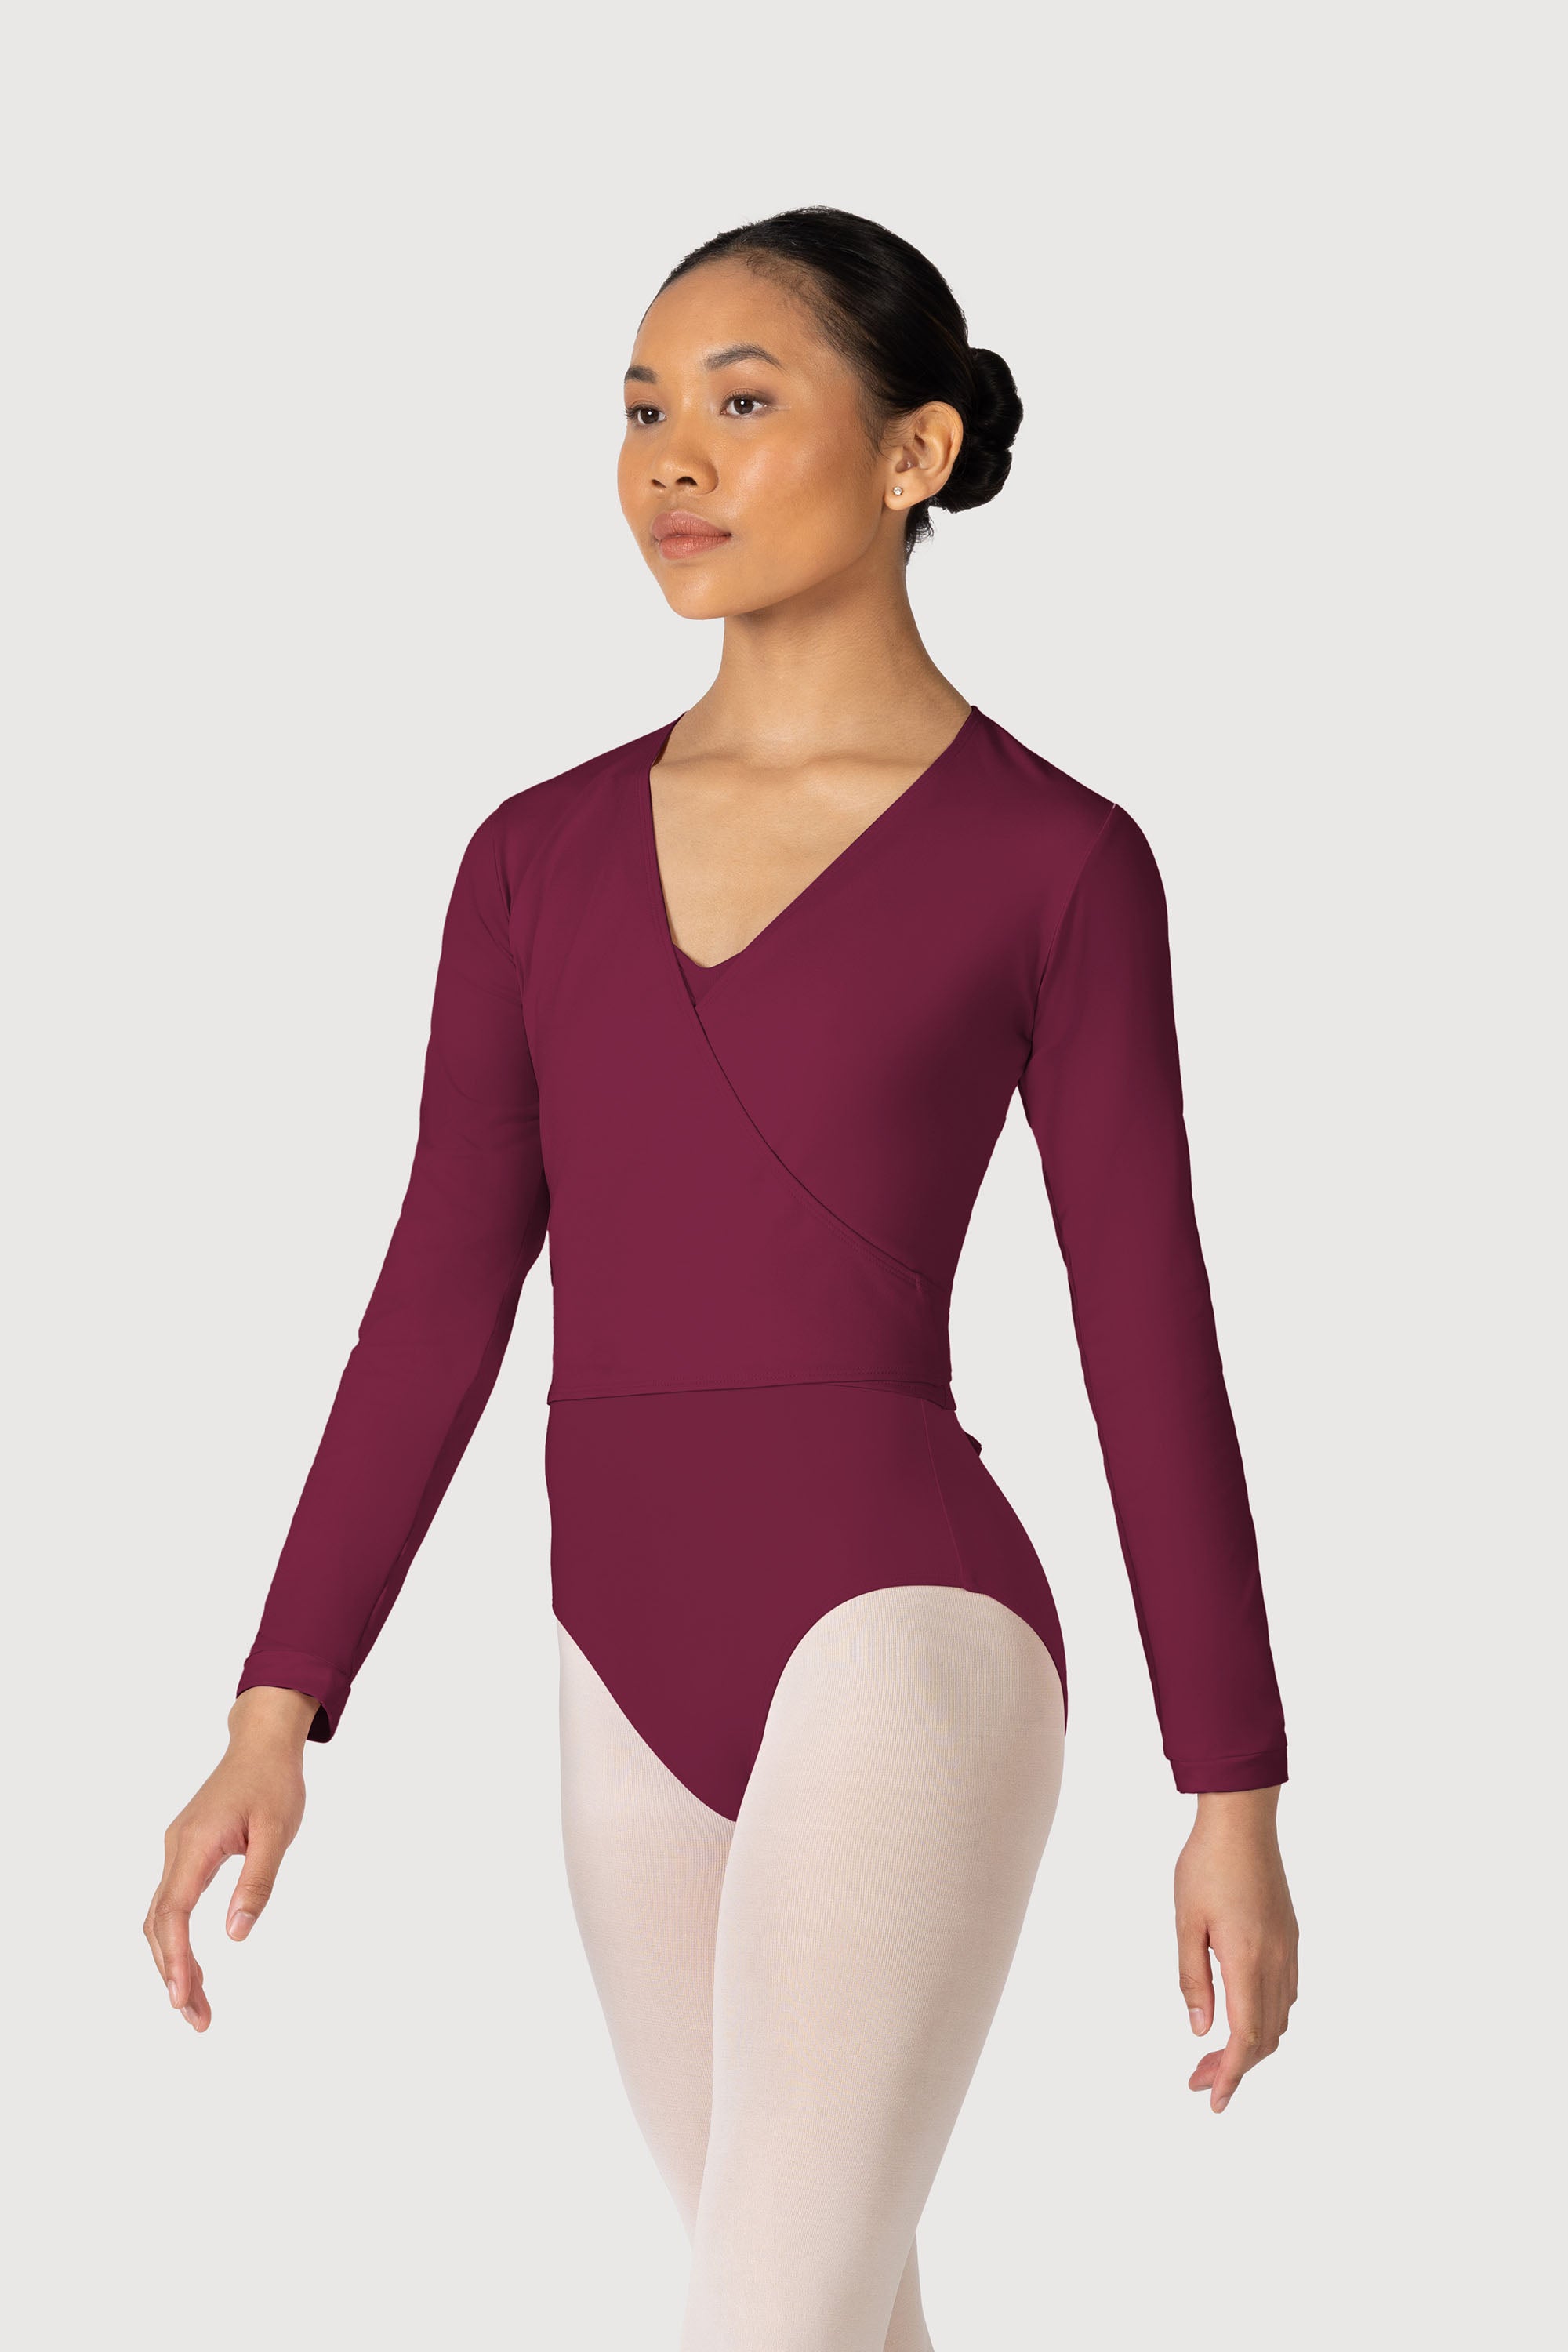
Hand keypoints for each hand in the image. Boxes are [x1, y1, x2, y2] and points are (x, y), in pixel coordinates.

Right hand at [144, 1686, 316, 2030]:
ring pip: (161, 1918)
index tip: (181, 1999)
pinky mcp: (185, 1851)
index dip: (175, 1959)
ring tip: (196, 2005)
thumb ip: (257, 1883)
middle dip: (173, 1975)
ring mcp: (177, 1850)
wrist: (262, 1742)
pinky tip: (193, 1966)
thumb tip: (236, 1935)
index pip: (174, 1913)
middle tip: (197, 2020)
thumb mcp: (277, 1833)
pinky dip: (177, 1940)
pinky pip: (171, 1904)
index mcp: (196, 1845)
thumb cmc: (274, 1783)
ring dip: (172, 1962)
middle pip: (160, 1925)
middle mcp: (176, 1850)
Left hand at [1175, 1785, 1297, 2111]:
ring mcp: (1288, 1950)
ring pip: (1278, 2019)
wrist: (1242, 1821)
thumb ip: (1194, 1979)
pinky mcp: (1290, 1938)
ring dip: (1251, 2046)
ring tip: (1213, 2056)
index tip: (1213, 2100)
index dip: (1231, 2074)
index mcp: (1248, 1960)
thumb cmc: (1206, 1865)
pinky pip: (1285, 1995)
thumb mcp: (1186, 1923)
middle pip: (1265, 2037)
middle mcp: (1276, 1962)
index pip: (1245, 2037)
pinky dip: (1265, 2020)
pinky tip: (1240, 2018)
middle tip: (1197, 2081)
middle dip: (1234, 2068)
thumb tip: (1200, 2031)